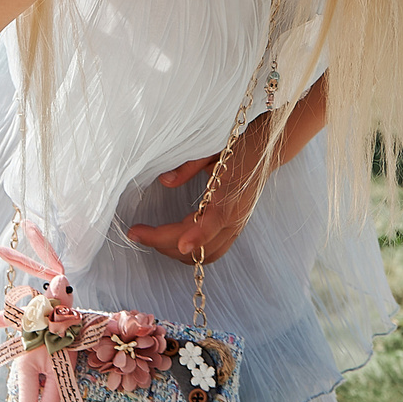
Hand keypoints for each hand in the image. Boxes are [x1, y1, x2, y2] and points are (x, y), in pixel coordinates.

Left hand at [129, 115, 271, 265]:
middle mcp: (235, 217)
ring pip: (207, 255)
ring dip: (176, 252)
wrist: (266, 150)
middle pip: (201, 246)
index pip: (211, 224)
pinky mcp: (235, 229)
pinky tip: (172, 239)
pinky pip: (213, 251)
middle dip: (164, 244)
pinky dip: (192, 251)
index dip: (195, 237)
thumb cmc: (238, 146)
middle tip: (136, 233)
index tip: (179, 245)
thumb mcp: (211, 149)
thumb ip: (188, 166)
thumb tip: (165, 181)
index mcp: (230, 197)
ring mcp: (236, 226)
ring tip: (150, 238)